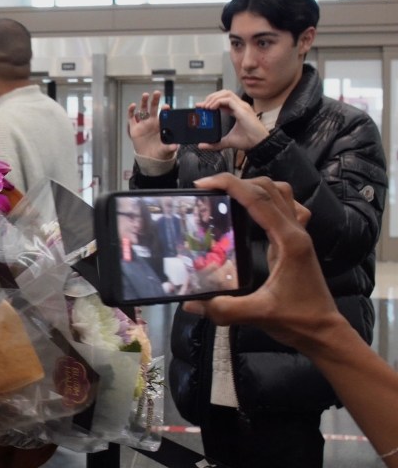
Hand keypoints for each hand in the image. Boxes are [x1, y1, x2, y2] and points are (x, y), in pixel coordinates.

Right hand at [127, 90, 174, 159]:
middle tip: (157, 93)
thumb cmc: (160, 152)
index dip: (165, 109)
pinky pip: (132, 118)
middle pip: (153, 108)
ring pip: (143, 110)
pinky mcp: (134, 128)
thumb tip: (176, 146)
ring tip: (145, 95)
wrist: (149, 158)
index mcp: (161, 125)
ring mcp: (143, 124)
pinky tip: (133, 105)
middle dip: (155, 100)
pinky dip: (131, 111)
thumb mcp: (166, 150)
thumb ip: (170, 147)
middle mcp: (152, 122)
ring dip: (144, 102)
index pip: (163, 114)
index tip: (166, 106)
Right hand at [182, 174, 343, 351]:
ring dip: (254, 186)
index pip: (258, 199)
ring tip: (228, 195)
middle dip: (237, 181)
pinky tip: (255, 210)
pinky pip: (287, 207)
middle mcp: (296, 231)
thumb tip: (189, 303)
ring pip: (280, 192)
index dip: (230, 185)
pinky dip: (269, 199)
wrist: (325, 332)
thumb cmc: (298, 320)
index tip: (203, 184)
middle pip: (269, 188)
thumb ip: (223, 309)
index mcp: (289, 241)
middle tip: (208, 190)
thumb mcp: (258, 315)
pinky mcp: (297, 241)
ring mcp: (300, 234)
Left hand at [195, 90, 268, 151]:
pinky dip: (218, 102)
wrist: (259, 143)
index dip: (211, 101)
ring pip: (226, 93)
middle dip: (211, 97)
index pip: (223, 101)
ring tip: (206, 106)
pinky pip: (228, 99)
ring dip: (214, 98)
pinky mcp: (243, 109)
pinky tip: (211, 108)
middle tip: (202, 106)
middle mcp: (240, 106)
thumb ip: (214, 143)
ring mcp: (242, 106)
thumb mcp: (227, 141)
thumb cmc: (249, 140)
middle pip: (224, 93)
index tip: (200, 107)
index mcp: (237, 111)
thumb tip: (201, 146)